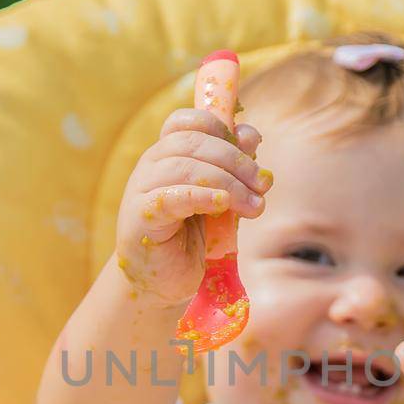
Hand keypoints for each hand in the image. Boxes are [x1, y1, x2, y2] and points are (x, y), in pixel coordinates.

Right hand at [114, 109, 270, 305]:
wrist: (165, 281)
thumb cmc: (193, 237)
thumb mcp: (221, 197)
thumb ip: (233, 169)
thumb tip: (251, 135)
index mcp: (167, 154)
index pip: (185, 122)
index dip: (218, 126)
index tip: (250, 146)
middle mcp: (151, 166)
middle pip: (192, 143)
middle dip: (235, 160)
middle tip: (263, 184)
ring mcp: (141, 190)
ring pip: (183, 167)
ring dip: (228, 183)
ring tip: (254, 206)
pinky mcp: (141, 218)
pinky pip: (170, 197)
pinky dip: (201, 196)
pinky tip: (224, 204)